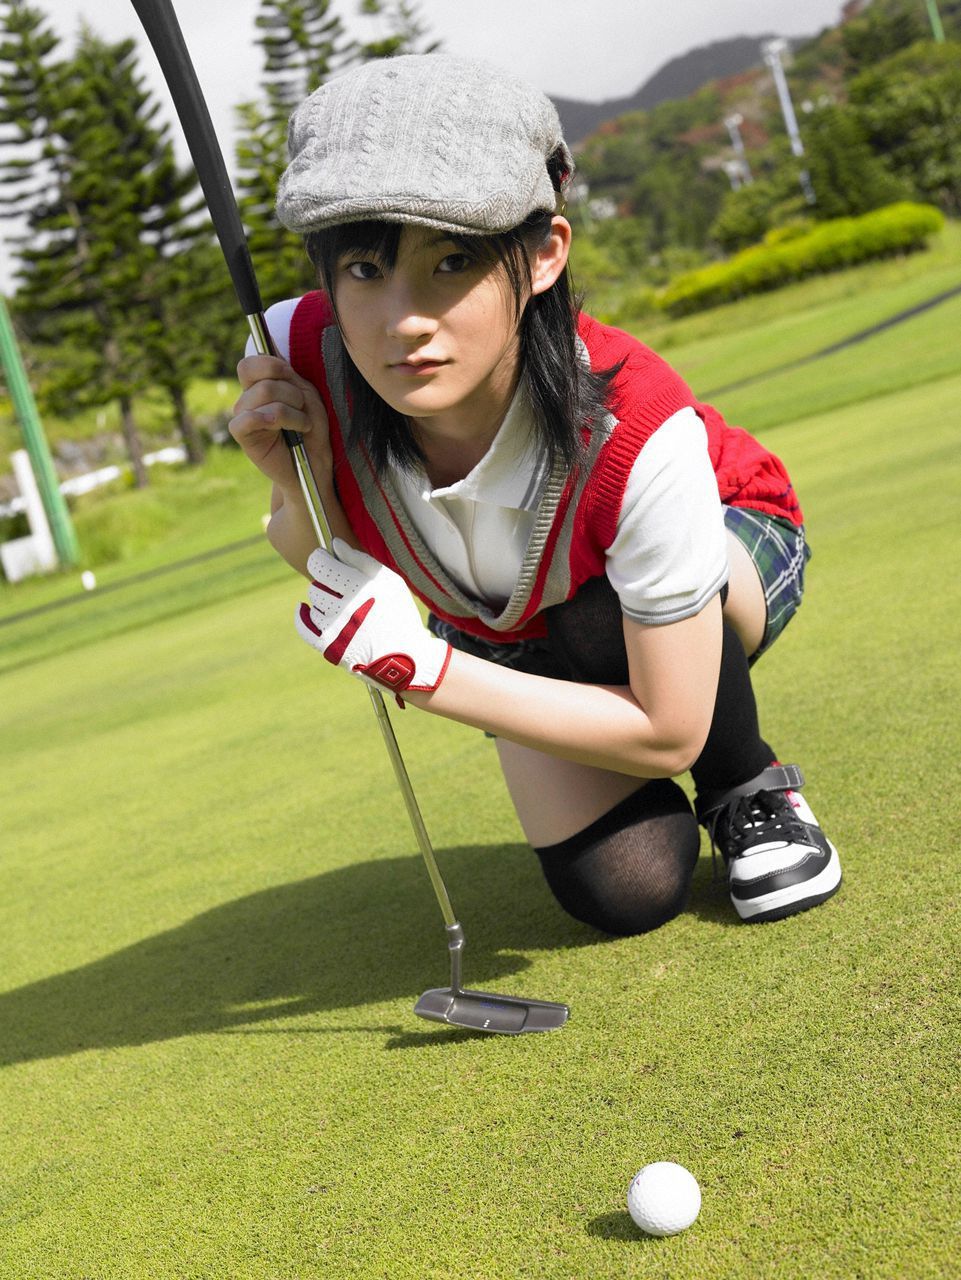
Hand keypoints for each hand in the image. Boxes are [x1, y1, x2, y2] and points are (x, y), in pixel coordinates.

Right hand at [229, 354, 332, 492]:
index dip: (271, 365)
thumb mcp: (307, 397)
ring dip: (292, 410)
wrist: (314, 466)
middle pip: (262, 380)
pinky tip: (287, 430)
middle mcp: (247, 401)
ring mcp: (242, 417)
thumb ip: (289, 377)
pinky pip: (248, 418)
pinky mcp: (243, 436)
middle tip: (303, 409)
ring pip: (263, 395)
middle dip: (291, 392)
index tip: (291, 376)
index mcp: (259, 387)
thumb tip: (272, 356)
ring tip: (303, 425)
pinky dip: (274, 419)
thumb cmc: (312, 431)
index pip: (250, 364)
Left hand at [295, 540, 450, 698]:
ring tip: (340, 606)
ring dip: (322, 603)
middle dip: (325, 584)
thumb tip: (335, 545)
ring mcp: (335, 630)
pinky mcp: (329, 648)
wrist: (408, 658)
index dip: (318, 559)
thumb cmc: (400, 615)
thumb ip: (361, 561)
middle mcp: (344, 608)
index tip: (323, 558)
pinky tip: (305, 609)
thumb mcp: (390, 582)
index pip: (320, 566)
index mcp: (360, 588)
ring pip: (312, 605)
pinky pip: (304, 628)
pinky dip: (302, 616)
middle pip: (315, 586)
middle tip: (340, 589)